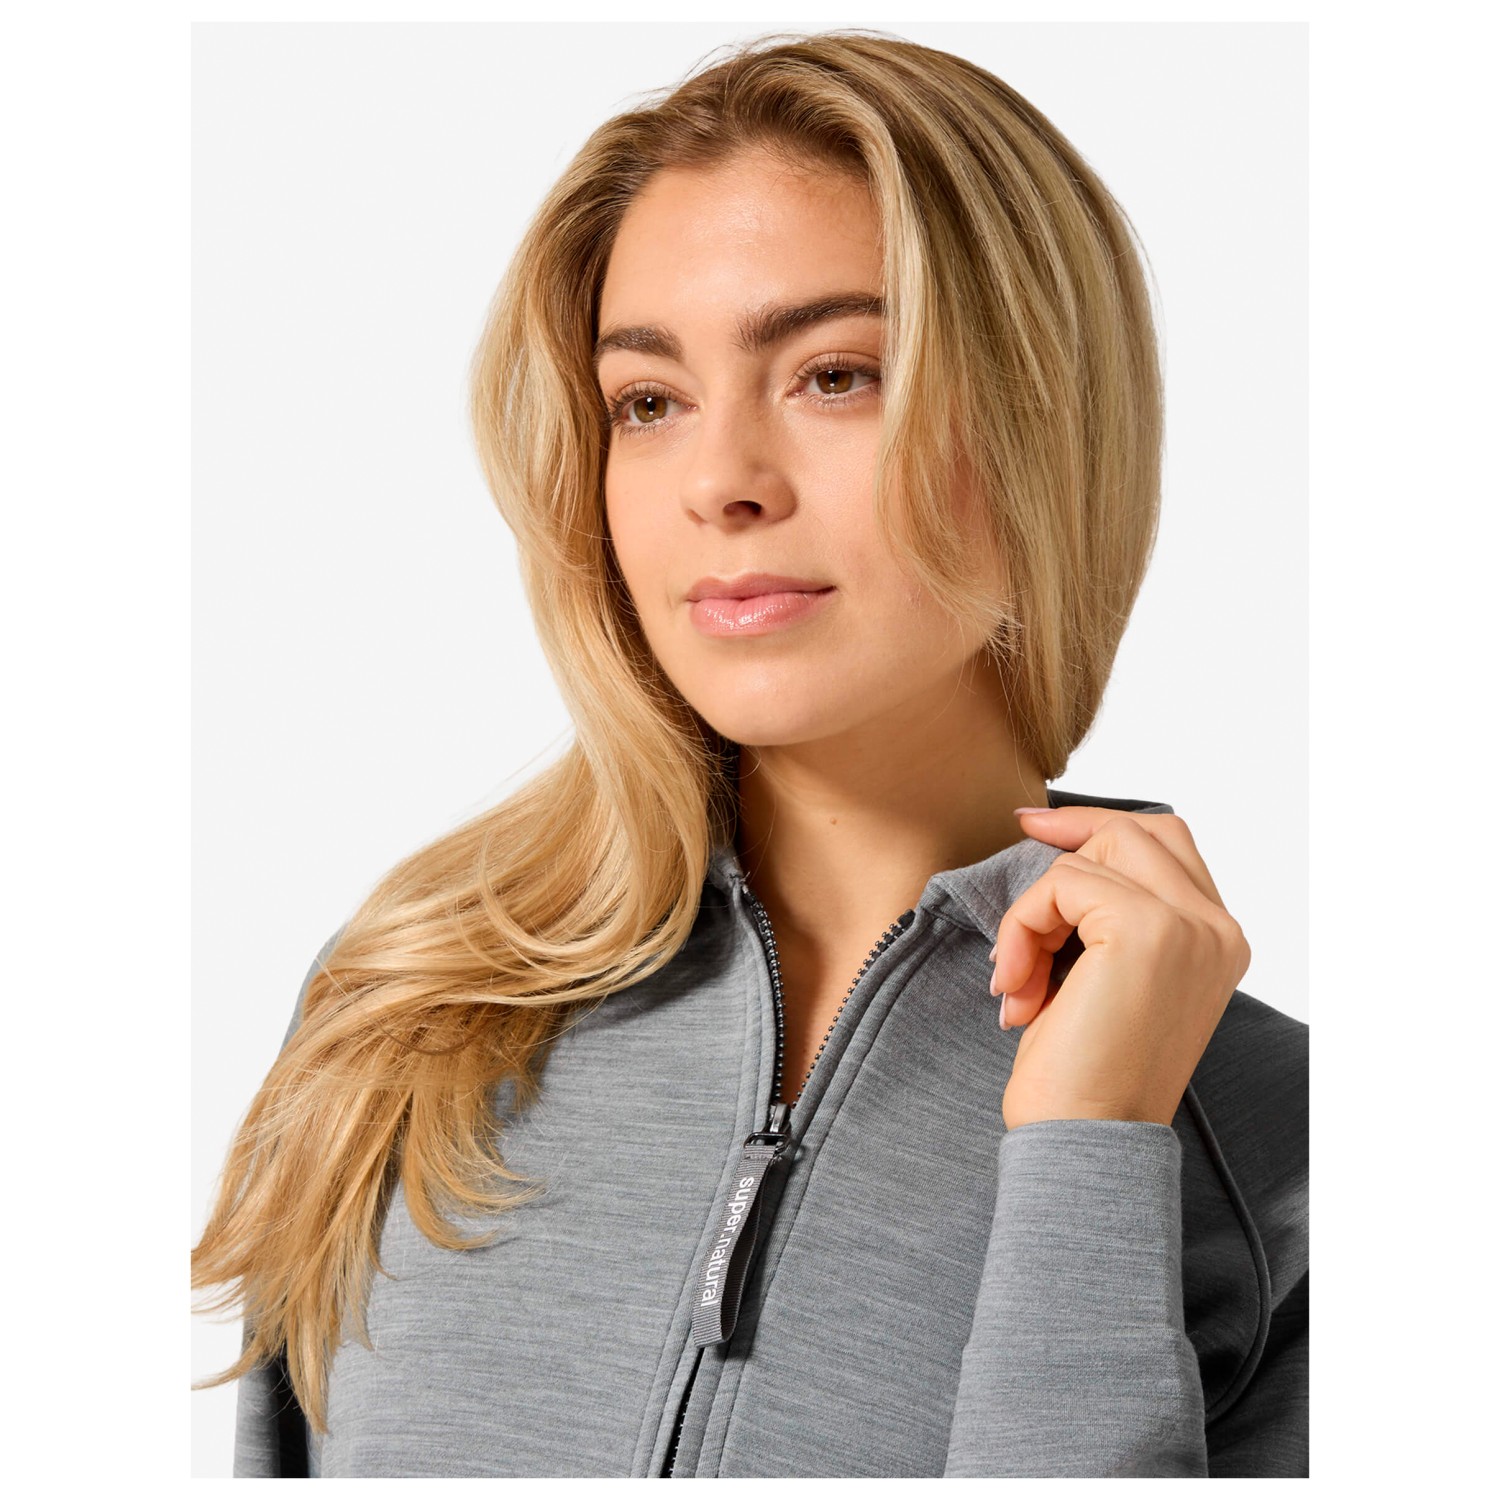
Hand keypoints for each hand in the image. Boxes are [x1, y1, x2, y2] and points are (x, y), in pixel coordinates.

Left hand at [990, 805, 1251, 1130]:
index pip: (1167, 844)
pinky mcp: (1146, 929)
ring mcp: (1189, 926)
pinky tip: (1016, 989)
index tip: (1035, 828)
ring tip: (1019, 979)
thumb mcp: (1106, 977)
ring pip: (1090, 858)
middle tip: (1018, 879)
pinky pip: (1061, 886)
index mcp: (1217, 941)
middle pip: (1137, 831)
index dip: (1097, 828)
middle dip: (1067, 847)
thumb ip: (1109, 915)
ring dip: (1034, 914)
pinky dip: (1022, 928)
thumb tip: (1058, 849)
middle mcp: (1217, 928)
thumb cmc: (1086, 1073)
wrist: (1087, 1140)